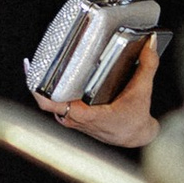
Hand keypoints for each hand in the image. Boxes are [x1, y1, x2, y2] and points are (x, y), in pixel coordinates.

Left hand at [37, 34, 161, 147]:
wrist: (136, 136)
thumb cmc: (136, 119)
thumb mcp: (143, 91)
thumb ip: (147, 67)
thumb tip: (149, 46)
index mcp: (90, 115)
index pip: (55, 105)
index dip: (39, 91)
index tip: (33, 73)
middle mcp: (78, 120)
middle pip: (47, 102)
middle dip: (40, 83)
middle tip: (36, 62)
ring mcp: (74, 121)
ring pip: (50, 105)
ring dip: (45, 90)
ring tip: (42, 68)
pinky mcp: (74, 120)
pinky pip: (56, 107)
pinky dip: (52, 95)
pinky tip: (53, 81)